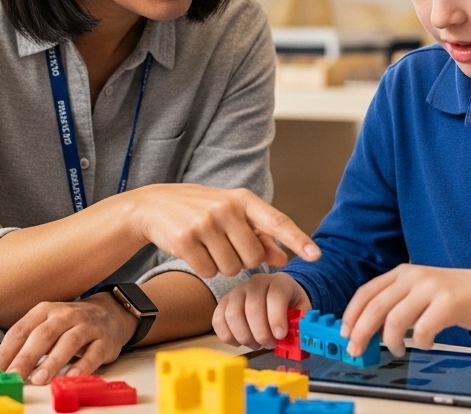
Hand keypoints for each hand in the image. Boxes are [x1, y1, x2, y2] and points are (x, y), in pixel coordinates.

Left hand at [0, 294, 135, 383]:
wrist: (109, 315)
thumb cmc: (69, 326)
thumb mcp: (42, 329)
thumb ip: (18, 347)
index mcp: (44, 311)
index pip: (21, 330)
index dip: (6, 351)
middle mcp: (65, 315)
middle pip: (42, 335)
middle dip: (26, 356)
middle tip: (14, 376)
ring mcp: (86, 326)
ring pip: (68, 342)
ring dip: (53, 361)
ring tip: (39, 379)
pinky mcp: (104, 340)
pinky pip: (93, 354)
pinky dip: (82, 366)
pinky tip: (71, 378)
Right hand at [125, 185, 319, 278]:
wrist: (155, 205)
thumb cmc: (200, 210)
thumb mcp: (232, 214)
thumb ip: (259, 235)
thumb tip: (283, 258)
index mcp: (243, 199)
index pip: (277, 221)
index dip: (298, 239)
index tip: (316, 255)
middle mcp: (226, 208)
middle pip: (253, 258)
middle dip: (243, 260)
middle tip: (225, 245)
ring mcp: (205, 224)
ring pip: (232, 269)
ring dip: (222, 265)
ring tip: (207, 244)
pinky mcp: (186, 240)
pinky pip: (209, 272)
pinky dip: (204, 268)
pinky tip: (194, 250)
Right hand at [211, 272, 311, 348]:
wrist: (277, 292)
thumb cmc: (289, 305)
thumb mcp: (302, 311)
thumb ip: (301, 324)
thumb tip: (298, 340)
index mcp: (279, 283)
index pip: (275, 296)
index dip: (277, 318)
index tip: (280, 336)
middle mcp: (255, 283)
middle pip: (253, 308)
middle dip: (262, 333)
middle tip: (270, 344)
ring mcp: (237, 291)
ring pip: (233, 315)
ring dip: (245, 336)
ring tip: (256, 344)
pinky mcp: (224, 302)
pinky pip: (218, 319)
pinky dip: (227, 335)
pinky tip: (240, 341)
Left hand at [340, 264, 470, 357]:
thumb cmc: (451, 296)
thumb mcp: (418, 292)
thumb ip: (395, 303)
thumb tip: (369, 330)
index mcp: (402, 273)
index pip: (366, 292)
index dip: (351, 314)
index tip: (345, 332)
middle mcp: (414, 277)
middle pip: (376, 306)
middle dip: (361, 332)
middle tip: (356, 350)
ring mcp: (431, 288)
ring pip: (395, 320)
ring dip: (392, 341)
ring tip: (397, 349)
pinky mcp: (448, 303)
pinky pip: (423, 330)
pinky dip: (420, 343)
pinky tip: (426, 343)